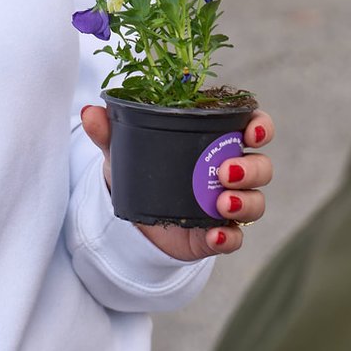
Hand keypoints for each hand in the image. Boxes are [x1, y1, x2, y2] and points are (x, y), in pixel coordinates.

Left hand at [79, 104, 273, 261]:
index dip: (261, 128)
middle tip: (224, 171)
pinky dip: (228, 238)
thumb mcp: (124, 150)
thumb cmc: (141, 170)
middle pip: (261, 167)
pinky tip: (215, 236)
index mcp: (217, 141)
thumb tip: (89, 112)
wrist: (132, 218)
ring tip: (221, 204)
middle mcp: (231, 172)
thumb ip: (109, 131)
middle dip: (251, 169)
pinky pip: (235, 239)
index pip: (254, 129)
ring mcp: (228, 206)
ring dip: (245, 202)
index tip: (251, 131)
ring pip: (256, 202)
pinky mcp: (218, 236)